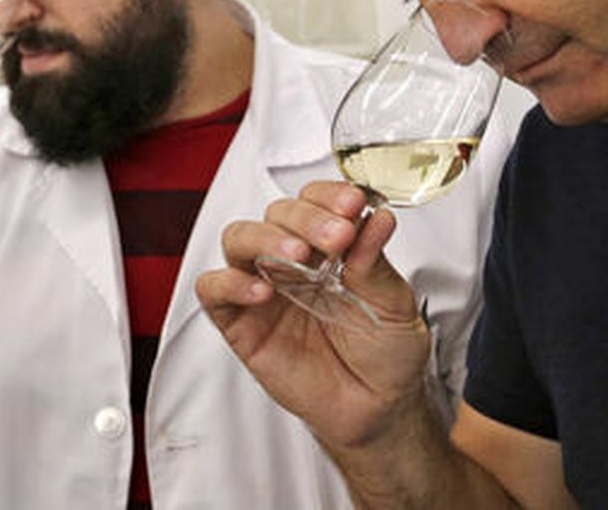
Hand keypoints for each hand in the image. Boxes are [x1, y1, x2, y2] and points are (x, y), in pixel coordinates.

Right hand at [196, 181, 433, 448]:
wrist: (376, 410)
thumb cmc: (385, 354)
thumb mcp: (394, 304)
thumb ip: (376, 261)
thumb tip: (379, 216)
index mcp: (328, 247)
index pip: (314, 201)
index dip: (329, 196)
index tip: (355, 204)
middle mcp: (291, 260)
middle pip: (276, 214)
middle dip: (306, 218)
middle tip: (337, 236)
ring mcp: (262, 288)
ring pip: (238, 239)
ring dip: (266, 239)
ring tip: (298, 257)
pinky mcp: (239, 322)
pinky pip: (213, 289)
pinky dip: (230, 283)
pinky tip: (263, 291)